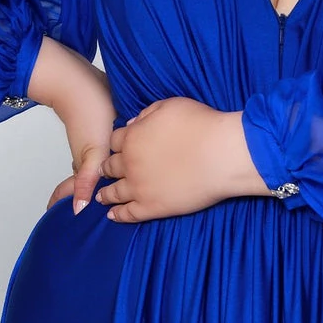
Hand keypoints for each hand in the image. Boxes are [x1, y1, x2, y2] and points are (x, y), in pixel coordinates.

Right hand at [44, 58, 116, 215]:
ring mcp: (95, 139)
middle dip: (87, 194)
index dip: (70, 203)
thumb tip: (78, 209)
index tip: (66, 218)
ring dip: (101, 176)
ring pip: (96, 164)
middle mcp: (88, 154)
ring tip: (110, 187)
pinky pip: (106, 149)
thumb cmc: (87, 111)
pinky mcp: (103, 125)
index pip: (74, 190)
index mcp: (85, 163)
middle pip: (85, 180)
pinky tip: (122, 156)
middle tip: (93, 208)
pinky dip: (111, 157)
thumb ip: (88, 179)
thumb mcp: (94, 149)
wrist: (79, 78)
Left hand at [95, 96, 271, 222]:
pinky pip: (129, 214)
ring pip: (115, 192)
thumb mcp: (171, 106)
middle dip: (107, 168)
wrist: (221, 154)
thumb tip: (134, 122)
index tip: (118, 147)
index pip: (114, 140)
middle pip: (111, 167)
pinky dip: (119, 215)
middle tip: (104, 172)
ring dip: (106, 194)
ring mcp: (139, 188)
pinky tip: (113, 216)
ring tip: (101, 197)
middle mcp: (130, 163)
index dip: (117, 143)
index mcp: (133, 137)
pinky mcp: (152, 207)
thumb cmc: (201, 125)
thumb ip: (148, 113)